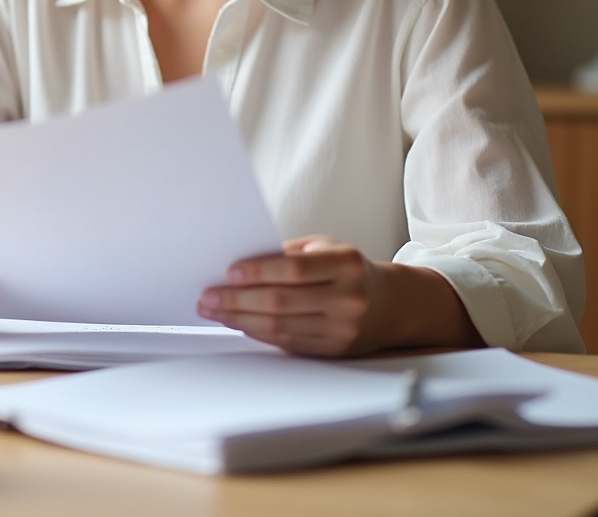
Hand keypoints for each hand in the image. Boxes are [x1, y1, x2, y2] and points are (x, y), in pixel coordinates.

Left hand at [197, 235, 481, 356]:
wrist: (389, 305)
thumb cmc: (347, 269)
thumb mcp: (325, 248)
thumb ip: (288, 253)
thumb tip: (240, 263)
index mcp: (346, 264)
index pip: (295, 269)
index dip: (259, 271)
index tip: (228, 272)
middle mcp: (348, 298)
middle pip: (282, 302)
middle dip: (238, 300)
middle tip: (208, 297)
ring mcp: (342, 329)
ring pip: (281, 327)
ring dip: (241, 320)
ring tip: (215, 311)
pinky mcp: (334, 350)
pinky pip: (287, 343)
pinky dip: (258, 333)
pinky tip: (238, 323)